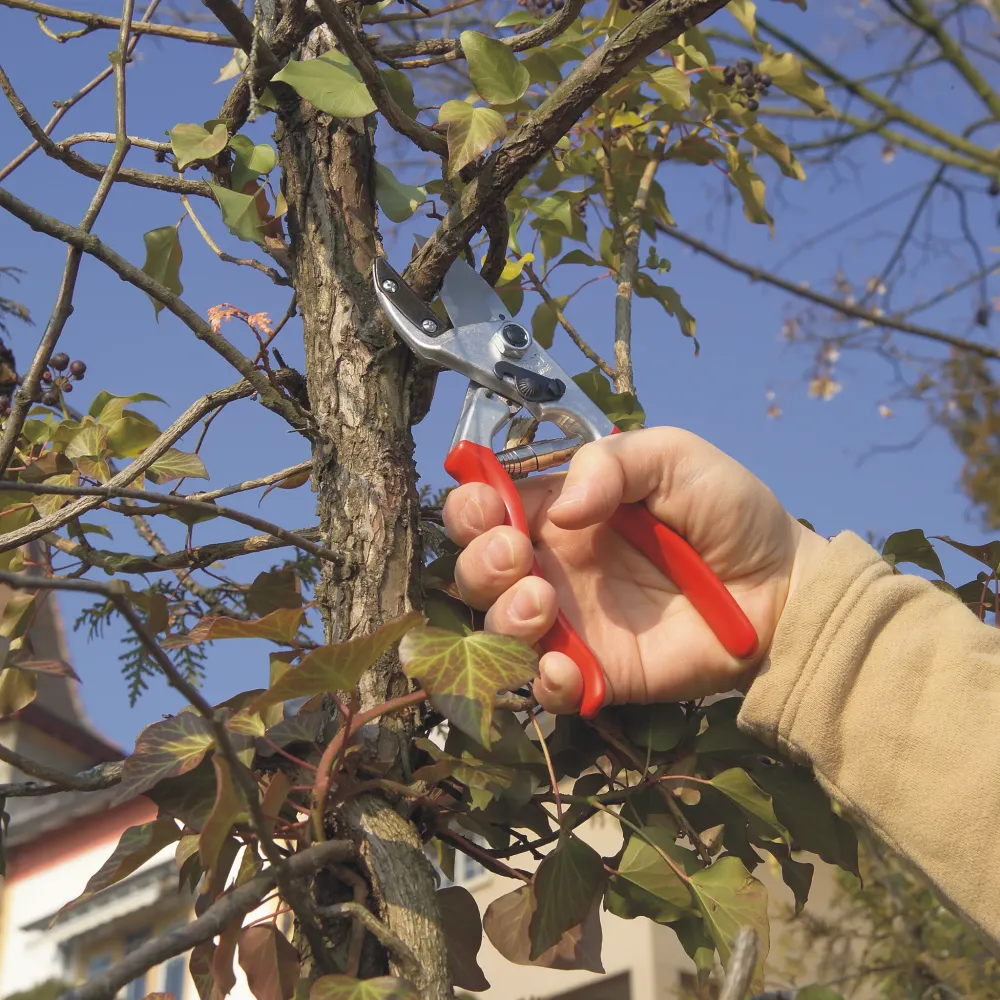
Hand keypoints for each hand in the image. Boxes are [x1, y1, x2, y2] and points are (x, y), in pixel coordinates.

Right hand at [442, 427, 828, 713]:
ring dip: (501, 616)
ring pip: (497, 629)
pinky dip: (543, 681)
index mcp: (560, 512)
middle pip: (476, 571)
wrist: (782, 585)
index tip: (489, 508)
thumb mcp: (672, 456)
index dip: (471, 508)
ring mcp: (572, 623)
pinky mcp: (599, 671)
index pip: (487, 509)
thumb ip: (612, 462)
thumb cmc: (726, 510)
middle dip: (477, 563)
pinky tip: (565, 664)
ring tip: (541, 600)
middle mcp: (553, 566)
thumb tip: (562, 510)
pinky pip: (548, 687)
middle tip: (516, 555)